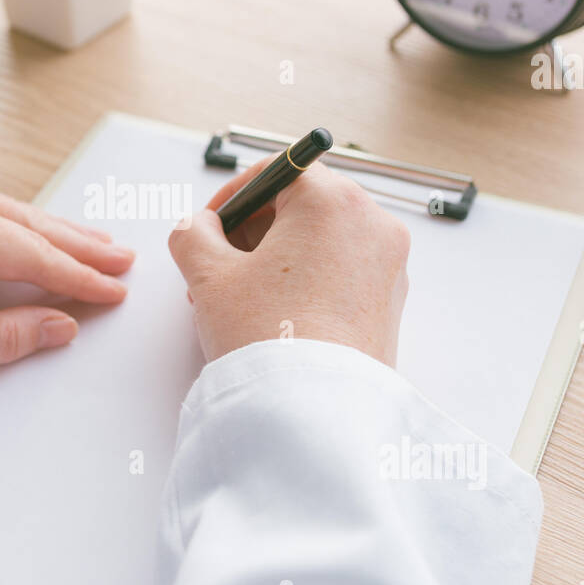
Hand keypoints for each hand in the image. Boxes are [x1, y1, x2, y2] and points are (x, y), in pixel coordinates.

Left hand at [0, 166, 133, 387]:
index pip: (27, 252)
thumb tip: (61, 325)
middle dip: (76, 243)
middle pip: (24, 219)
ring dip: (50, 230)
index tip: (115, 291)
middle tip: (122, 260)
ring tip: (95, 246)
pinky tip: (39, 233)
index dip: (77, 276)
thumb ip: (1, 337)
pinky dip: (13, 223)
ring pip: (4, 208)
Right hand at [167, 160, 409, 364]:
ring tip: (241, 296)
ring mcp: (389, 264)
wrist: (313, 412)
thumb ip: (192, 234)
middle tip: (219, 263)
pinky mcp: (391, 301)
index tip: (211, 222)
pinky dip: (309, 279)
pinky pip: (343, 271)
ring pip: (323, 240)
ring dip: (279, 256)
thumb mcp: (208, 276)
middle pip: (304, 204)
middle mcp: (373, 224)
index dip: (235, 195)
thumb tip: (197, 227)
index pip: (278, 172)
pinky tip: (275, 314)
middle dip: (256, 230)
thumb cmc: (269, 338)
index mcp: (334, 201)